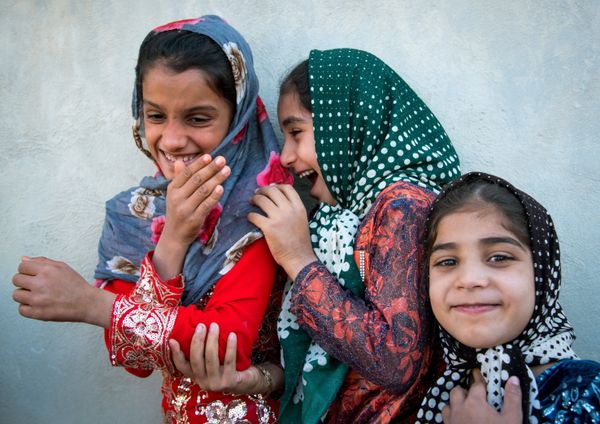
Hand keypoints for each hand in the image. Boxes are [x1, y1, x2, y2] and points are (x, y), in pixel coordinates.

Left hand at [12, 256, 114, 326]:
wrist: (87, 303)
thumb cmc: (75, 285)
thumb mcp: (62, 267)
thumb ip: (42, 261)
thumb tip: (23, 259)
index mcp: (47, 270)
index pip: (22, 266)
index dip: (26, 270)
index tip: (32, 275)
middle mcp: (41, 284)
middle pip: (16, 279)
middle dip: (24, 282)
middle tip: (35, 286)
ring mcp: (38, 299)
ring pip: (16, 295)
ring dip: (25, 295)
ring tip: (38, 296)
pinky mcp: (38, 313)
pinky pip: (21, 309)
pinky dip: (28, 308)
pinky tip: (39, 304)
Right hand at [153, 155, 229, 279]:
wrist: (174, 236)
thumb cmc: (177, 211)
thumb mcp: (175, 195)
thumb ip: (179, 178)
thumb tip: (180, 161)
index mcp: (172, 189)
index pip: (186, 173)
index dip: (198, 164)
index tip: (210, 156)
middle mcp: (177, 198)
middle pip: (196, 180)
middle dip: (211, 169)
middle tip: (222, 160)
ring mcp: (185, 209)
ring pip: (203, 191)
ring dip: (216, 179)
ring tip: (227, 170)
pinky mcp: (194, 219)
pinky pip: (206, 205)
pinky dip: (214, 196)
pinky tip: (221, 187)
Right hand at [170, 323, 278, 394]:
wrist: (247, 381)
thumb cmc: (228, 366)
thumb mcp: (213, 361)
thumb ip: (203, 350)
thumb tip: (197, 327)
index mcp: (197, 376)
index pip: (182, 367)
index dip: (176, 354)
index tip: (172, 340)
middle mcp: (204, 382)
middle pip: (196, 361)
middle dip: (197, 341)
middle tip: (201, 325)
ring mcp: (217, 383)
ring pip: (211, 360)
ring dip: (212, 341)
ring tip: (214, 326)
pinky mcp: (230, 382)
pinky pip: (229, 361)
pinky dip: (230, 347)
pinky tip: (232, 335)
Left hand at [248, 184, 316, 278]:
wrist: (299, 257)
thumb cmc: (300, 241)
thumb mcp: (302, 220)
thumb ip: (293, 209)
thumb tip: (279, 200)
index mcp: (299, 207)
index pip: (287, 188)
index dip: (276, 186)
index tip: (270, 189)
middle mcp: (289, 210)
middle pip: (272, 190)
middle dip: (262, 190)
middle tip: (257, 193)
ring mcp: (278, 218)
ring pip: (261, 200)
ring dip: (254, 199)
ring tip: (251, 202)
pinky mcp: (268, 228)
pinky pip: (254, 215)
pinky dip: (250, 215)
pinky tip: (249, 217)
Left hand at [441, 369, 521, 422]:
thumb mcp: (512, 419)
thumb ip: (513, 397)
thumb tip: (513, 378)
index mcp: (474, 402)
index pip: (476, 385)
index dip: (481, 382)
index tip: (483, 382)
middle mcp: (459, 408)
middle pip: (457, 392)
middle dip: (465, 392)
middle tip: (477, 398)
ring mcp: (451, 420)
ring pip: (448, 405)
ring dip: (456, 404)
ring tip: (467, 409)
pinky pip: (445, 419)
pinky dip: (451, 416)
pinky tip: (460, 421)